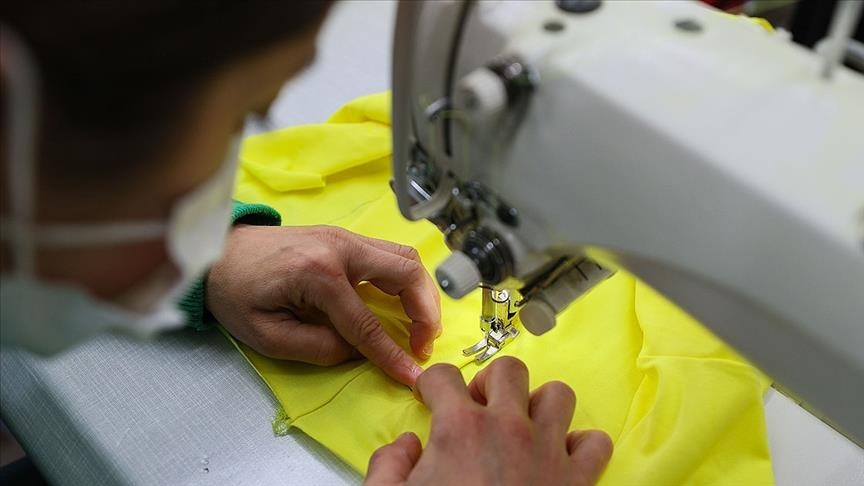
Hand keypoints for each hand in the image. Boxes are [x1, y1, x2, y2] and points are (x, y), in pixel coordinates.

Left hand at [205, 224, 441, 385]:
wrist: (216, 251)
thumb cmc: (235, 293)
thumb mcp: (267, 335)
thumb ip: (318, 348)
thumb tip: (357, 352)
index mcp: (318, 272)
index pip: (367, 322)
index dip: (392, 354)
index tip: (412, 377)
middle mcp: (340, 246)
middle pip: (405, 273)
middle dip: (425, 313)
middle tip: (424, 345)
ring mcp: (345, 236)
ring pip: (405, 257)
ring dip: (422, 293)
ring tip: (420, 327)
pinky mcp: (345, 237)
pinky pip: (391, 254)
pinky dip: (407, 280)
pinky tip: (403, 304)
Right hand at [365, 357, 612, 484]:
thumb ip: (388, 464)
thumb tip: (406, 444)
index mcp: (460, 428)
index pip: (444, 376)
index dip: (432, 384)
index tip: (431, 397)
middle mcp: (509, 428)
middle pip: (508, 371)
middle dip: (490, 384)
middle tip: (478, 410)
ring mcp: (548, 451)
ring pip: (558, 395)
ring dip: (539, 406)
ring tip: (522, 428)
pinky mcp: (577, 480)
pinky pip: (595, 443)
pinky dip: (580, 446)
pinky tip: (559, 458)